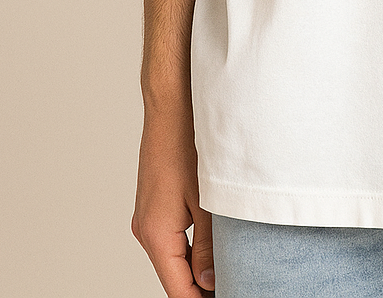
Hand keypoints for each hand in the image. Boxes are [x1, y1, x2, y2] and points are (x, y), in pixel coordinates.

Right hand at [131, 106, 215, 294]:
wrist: (171, 104)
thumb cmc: (189, 144)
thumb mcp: (207, 201)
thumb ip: (207, 246)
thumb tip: (209, 282)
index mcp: (156, 234)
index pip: (178, 290)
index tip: (230, 296)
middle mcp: (145, 230)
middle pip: (174, 277)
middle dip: (202, 287)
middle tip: (236, 284)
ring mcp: (147, 217)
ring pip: (173, 258)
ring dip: (197, 267)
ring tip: (231, 270)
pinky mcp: (154, 205)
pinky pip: (171, 238)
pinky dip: (190, 248)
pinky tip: (215, 245)